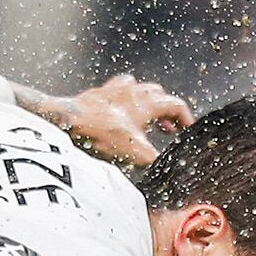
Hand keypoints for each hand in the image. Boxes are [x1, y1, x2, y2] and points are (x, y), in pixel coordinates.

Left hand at [59, 76, 193, 165]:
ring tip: (146, 119)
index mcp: (148, 103)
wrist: (69, 122)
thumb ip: (156, 159)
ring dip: (147, 103)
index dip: (185, 118)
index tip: (186, 129)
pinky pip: (118, 88)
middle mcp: (134, 91)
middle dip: (166, 111)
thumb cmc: (102, 134)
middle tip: (167, 128)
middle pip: (159, 95)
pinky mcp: (98, 93)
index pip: (176, 105)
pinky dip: (124, 97)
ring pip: (139, 89)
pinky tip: (120, 109)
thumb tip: (167, 167)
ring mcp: (115, 89)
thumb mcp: (136, 154)